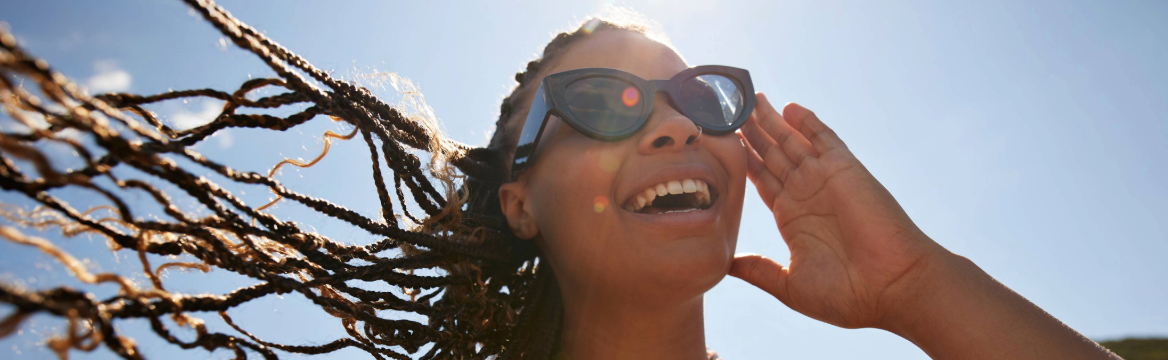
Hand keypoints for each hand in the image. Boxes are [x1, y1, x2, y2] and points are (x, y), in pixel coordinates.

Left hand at [730, 94, 1120, 358]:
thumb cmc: (848, 295)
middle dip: (750, 131)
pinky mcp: (845, 170)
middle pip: (771, 153)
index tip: (719, 141)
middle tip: (726, 107)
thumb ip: (759, 270)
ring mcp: (825, 179)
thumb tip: (725, 264)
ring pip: (791, 141)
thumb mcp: (790, 285)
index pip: (761, 178)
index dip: (742, 159)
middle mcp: (807, 193)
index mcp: (792, 217)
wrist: (894, 288)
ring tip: (747, 99)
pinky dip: (808, 122)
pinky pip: (824, 139)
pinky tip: (788, 107)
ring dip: (770, 121)